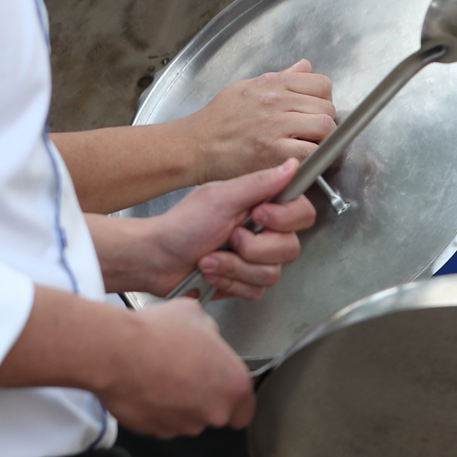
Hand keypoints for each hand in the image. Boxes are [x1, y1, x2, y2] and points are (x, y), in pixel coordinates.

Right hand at [98, 298, 254, 436]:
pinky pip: (162, 422)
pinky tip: (148, 385)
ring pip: (188, 419)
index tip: (224, 389)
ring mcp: (182, 424)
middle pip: (215, 413)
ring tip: (164, 375)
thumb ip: (211, 333)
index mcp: (233, 385)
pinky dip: (157, 409)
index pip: (246, 408)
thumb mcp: (197, 315)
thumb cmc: (157, 334)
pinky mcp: (154, 430)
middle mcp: (212, 411)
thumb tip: (207, 335)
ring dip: (180, 403)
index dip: (235, 399)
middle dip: (204, 397)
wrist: (117, 352)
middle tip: (187, 373)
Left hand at [145, 159, 317, 300]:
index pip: (302, 212)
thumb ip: (259, 183)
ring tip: (210, 257)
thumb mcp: (220, 198)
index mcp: (261, 206)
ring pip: (271, 273)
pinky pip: (255, 290)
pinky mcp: (244, 282)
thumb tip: (291, 165)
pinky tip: (211, 271)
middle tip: (229, 237)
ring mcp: (254, 260)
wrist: (155, 259)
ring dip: (234, 266)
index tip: (258, 215)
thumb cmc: (181, 226)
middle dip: (253, 248)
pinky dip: (229, 281)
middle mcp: (263, 233)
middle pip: (290, 248)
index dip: (284, 219)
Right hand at [176, 60, 334, 185]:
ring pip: (325, 127)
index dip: (323, 100)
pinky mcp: (273, 151)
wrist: (194, 145)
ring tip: (308, 147)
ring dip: (322, 141)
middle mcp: (277, 101)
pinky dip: (313, 159)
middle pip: (327, 107)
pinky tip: (301, 160)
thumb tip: (304, 66)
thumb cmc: (216, 120)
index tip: (315, 112)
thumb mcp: (246, 88)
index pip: (321, 84)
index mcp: (273, 84)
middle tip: (312, 134)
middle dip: (324, 122)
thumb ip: (280, 78)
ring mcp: (276, 126)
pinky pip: (311, 152)